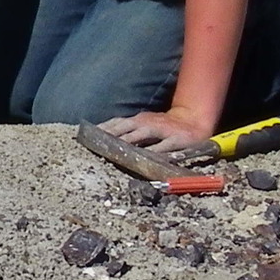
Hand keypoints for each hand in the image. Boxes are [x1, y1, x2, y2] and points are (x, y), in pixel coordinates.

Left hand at [102, 107, 217, 155]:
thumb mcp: (143, 125)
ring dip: (129, 141)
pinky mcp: (176, 139)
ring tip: (116, 150)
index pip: (115, 123)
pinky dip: (155, 152)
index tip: (87, 137)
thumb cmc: (162, 126)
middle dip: (111, 136)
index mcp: (137, 120)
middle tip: (97, 145)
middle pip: (125, 127)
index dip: (102, 130)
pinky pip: (164, 147)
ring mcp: (161, 130)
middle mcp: (146, 123)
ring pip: (142, 134)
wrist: (192, 120)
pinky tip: (147, 159)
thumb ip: (127, 131)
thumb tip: (104, 140)